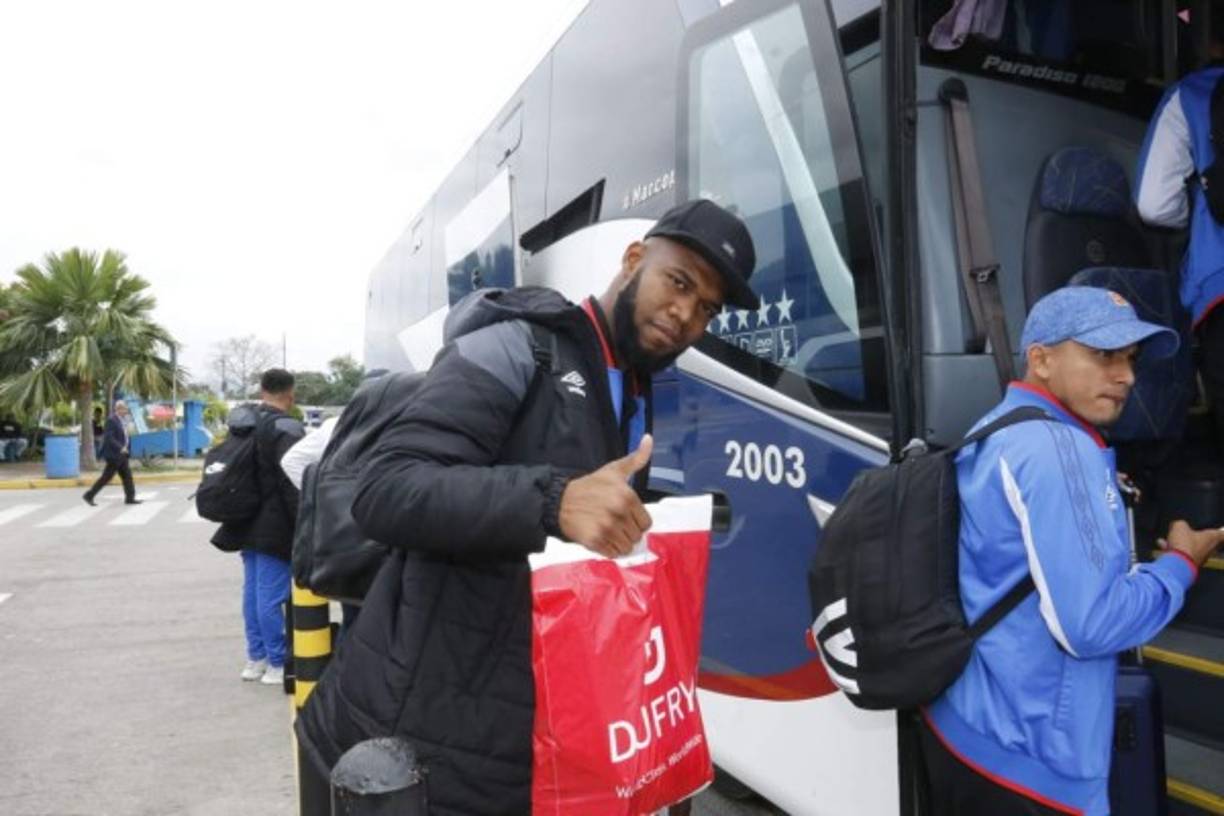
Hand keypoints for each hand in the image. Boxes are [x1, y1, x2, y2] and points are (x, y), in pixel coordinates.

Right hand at [557, 435, 653, 557]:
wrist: (560, 501)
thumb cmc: (590, 486)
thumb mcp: (614, 470)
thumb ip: (636, 459)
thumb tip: (649, 438)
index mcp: (628, 496)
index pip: (646, 523)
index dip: (636, 520)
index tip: (624, 514)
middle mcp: (619, 513)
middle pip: (637, 536)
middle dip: (627, 532)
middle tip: (613, 522)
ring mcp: (607, 528)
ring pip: (626, 547)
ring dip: (619, 542)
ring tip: (607, 530)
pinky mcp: (595, 541)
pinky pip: (613, 554)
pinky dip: (608, 550)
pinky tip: (600, 538)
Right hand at [1157, 520, 1223, 567]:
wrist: (1177, 564)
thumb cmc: (1183, 542)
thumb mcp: (1179, 526)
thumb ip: (1180, 524)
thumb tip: (1178, 526)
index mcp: (1211, 538)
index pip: (1221, 534)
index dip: (1221, 531)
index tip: (1221, 530)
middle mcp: (1209, 549)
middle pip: (1206, 541)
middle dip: (1196, 536)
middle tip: (1187, 531)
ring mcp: (1200, 558)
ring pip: (1191, 547)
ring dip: (1181, 543)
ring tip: (1168, 539)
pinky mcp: (1189, 564)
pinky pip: (1183, 554)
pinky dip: (1174, 549)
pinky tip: (1162, 545)